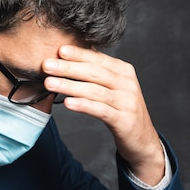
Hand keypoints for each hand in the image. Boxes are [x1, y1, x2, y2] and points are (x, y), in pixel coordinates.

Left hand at [42, 45, 164, 184]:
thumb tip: (67, 60)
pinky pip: (101, 110)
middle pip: (94, 73)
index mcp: (123, 71)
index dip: (78, 54)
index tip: (59, 49)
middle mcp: (127, 83)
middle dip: (68, 68)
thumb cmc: (121, 110)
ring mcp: (127, 102)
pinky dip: (83, 105)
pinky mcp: (124, 120)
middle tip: (46, 65)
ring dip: (70, 86)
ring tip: (49, 83)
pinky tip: (67, 103)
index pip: (98, 59)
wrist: (142, 139)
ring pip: (94, 91)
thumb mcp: (112, 88)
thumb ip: (96, 75)